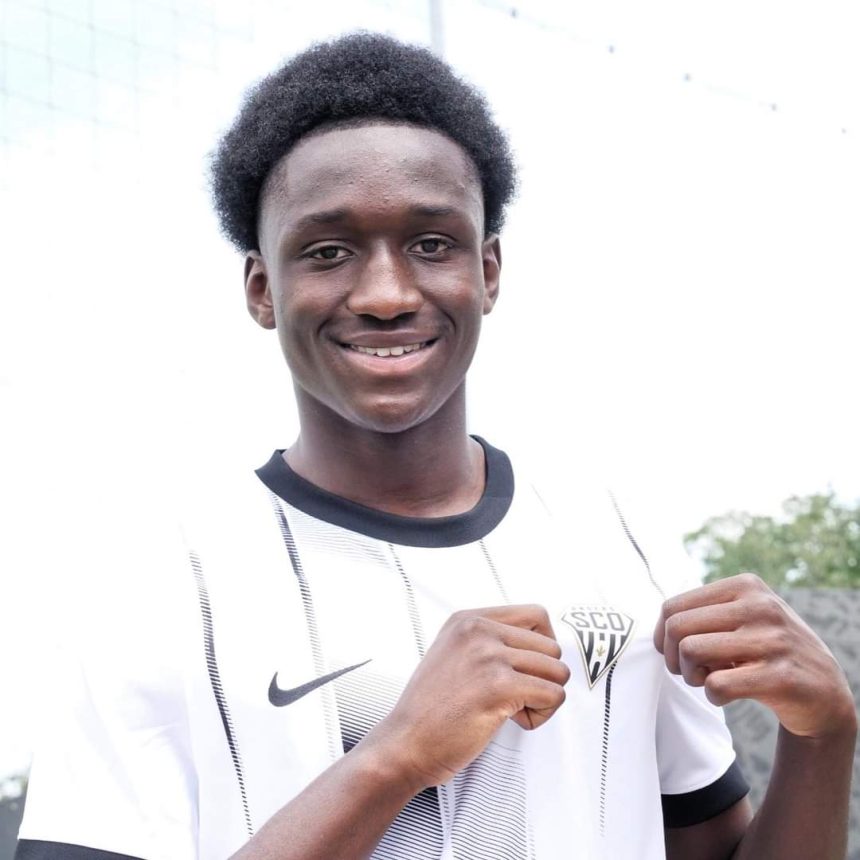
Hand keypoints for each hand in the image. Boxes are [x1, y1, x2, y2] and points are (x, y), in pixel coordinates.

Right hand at [365, 604, 569, 789]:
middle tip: (518, 696)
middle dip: (544, 676)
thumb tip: (536, 645)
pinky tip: (514, 720)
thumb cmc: (431, 709)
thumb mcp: (453, 653)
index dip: (544, 646)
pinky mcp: (498, 687)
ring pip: (557, 671)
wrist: (406, 743)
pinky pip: (553, 695)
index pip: (536, 615)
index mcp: (468, 619)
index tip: (531, 668)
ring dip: (545, 697)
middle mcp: (478, 630)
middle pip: (551, 646)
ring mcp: (488, 656)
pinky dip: (542, 715)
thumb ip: (488, 641)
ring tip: (515, 709)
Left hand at [654, 573, 855, 738]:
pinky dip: (712, 695)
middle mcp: (760, 606)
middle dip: (673, 657)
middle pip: (677, 628)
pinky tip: (727, 694)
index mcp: (746, 586)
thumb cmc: (768, 651)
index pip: (672, 606)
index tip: (673, 653)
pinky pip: (716, 684)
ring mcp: (773, 640)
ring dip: (691, 676)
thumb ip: (703, 613)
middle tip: (690, 671)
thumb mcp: (743, 617)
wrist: (826, 692)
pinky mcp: (780, 677)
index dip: (662, 636)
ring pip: (691, 651)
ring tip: (708, 680)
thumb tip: (659, 630)